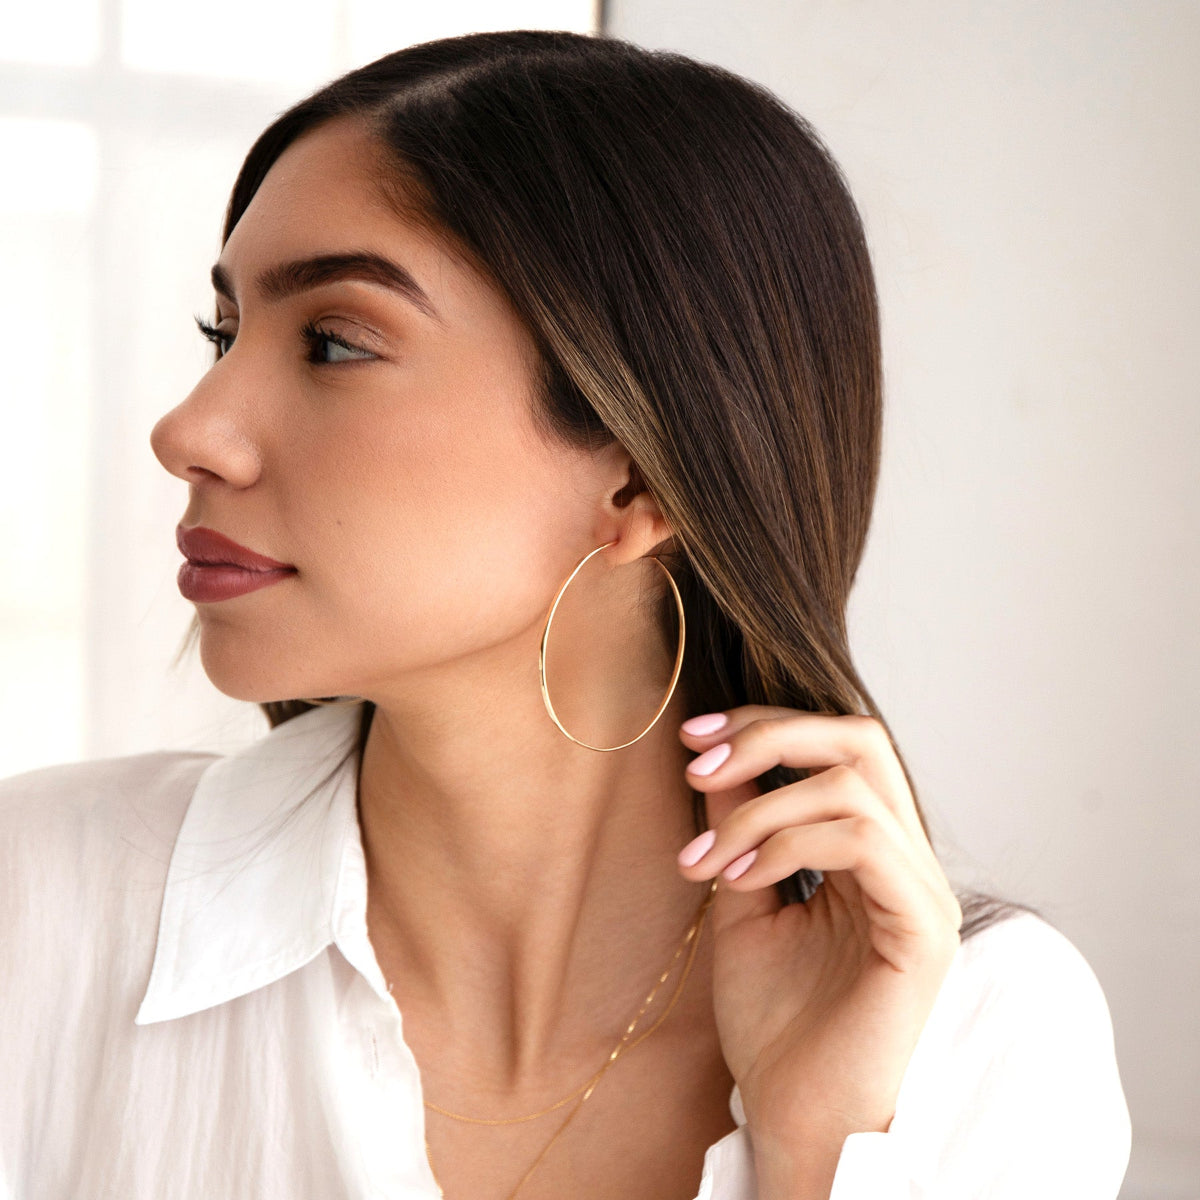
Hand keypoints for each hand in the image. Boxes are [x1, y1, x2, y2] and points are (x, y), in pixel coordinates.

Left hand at [675, 706, 962, 1188]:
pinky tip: (740, 878)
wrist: (793, 1116)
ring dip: (759, 808)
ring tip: (706, 859)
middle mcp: (907, 859)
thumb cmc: (775, 1023)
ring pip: (852, 786)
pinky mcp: (923, 927)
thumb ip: (738, 827)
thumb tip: (712, 758)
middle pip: (860, 739)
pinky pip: (862, 841)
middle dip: (770, 735)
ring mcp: (922, 891)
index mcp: (870, 850)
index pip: (837, 748)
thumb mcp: (741, 901)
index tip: (691, 737)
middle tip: (697, 762)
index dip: (765, 726)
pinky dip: (788, 842)